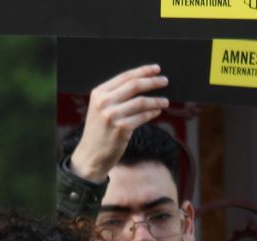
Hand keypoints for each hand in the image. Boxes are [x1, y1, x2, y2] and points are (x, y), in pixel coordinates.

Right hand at [68, 65, 171, 184]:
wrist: (91, 155)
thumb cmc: (99, 132)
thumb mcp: (100, 109)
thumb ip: (115, 95)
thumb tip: (142, 83)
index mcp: (99, 93)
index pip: (125, 76)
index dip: (143, 71)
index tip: (156, 69)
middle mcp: (104, 102)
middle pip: (134, 86)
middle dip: (152, 82)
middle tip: (165, 81)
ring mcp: (112, 116)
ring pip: (141, 102)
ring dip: (156, 100)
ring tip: (165, 101)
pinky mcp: (121, 129)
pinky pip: (142, 117)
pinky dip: (152, 113)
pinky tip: (157, 111)